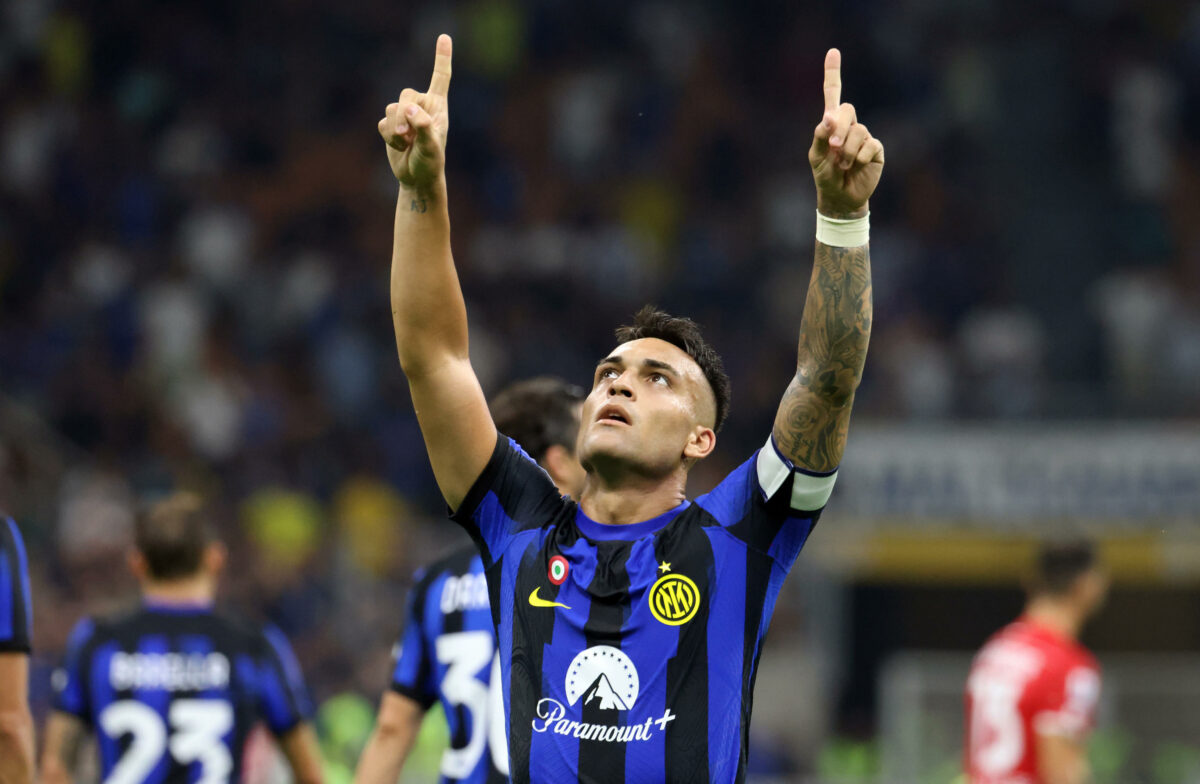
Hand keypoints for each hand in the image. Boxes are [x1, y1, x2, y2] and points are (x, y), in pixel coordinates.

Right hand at [378, 35, 452, 191]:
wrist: (417, 178)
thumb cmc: (430, 162)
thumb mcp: (432, 147)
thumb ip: (423, 126)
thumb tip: (410, 108)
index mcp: (438, 107)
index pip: (441, 78)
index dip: (442, 57)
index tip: (444, 37)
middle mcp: (421, 106)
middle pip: (406, 94)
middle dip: (404, 115)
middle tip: (408, 135)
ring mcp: (405, 115)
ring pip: (391, 109)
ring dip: (396, 130)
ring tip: (406, 144)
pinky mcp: (391, 125)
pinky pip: (382, 123)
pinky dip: (388, 137)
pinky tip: (398, 147)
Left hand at [809, 49, 883, 216]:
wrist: (840, 197)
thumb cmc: (825, 176)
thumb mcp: (815, 157)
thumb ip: (819, 136)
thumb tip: (828, 118)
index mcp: (832, 123)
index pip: (833, 94)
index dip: (833, 73)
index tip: (833, 51)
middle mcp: (849, 125)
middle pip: (847, 109)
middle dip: (839, 128)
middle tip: (833, 148)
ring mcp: (864, 136)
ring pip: (858, 131)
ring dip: (847, 149)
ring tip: (842, 165)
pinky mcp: (876, 149)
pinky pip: (870, 145)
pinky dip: (859, 156)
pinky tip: (855, 166)